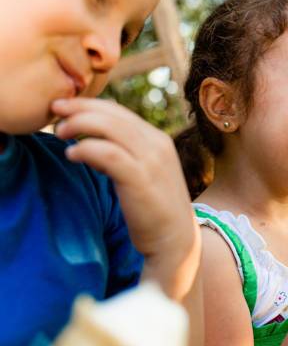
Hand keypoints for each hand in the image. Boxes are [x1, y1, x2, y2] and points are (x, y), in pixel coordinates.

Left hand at [52, 98, 198, 296]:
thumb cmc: (154, 209)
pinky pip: (108, 153)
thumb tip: (90, 142)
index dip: (90, 105)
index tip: (65, 107)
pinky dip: (86, 149)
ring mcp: (151, 161)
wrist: (175, 240)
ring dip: (80, 124)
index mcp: (158, 140)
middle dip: (80, 107)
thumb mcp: (143, 173)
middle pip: (114, 114)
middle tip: (55, 109)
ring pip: (111, 127)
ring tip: (60, 133)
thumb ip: (123, 154)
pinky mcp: (140, 179)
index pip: (120, 112)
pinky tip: (72, 155)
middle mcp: (157, 144)